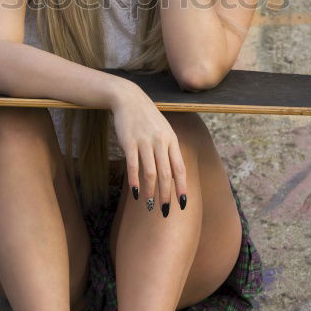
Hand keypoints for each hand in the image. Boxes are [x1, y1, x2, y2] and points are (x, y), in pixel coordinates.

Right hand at [109, 80, 187, 215]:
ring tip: (149, 205)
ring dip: (150, 191)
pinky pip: (133, 166)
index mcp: (172, 140)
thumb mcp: (164, 131)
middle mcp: (160, 142)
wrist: (128, 98)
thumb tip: (173, 176)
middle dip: (166, 195)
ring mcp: (144, 142)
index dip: (182, 187)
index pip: (179, 168)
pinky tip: (135, 193)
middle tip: (165, 211)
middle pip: (166, 174)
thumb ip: (169, 151)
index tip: (183, 204)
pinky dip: (134, 181)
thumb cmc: (147, 118)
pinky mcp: (129, 142)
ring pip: (150, 172)